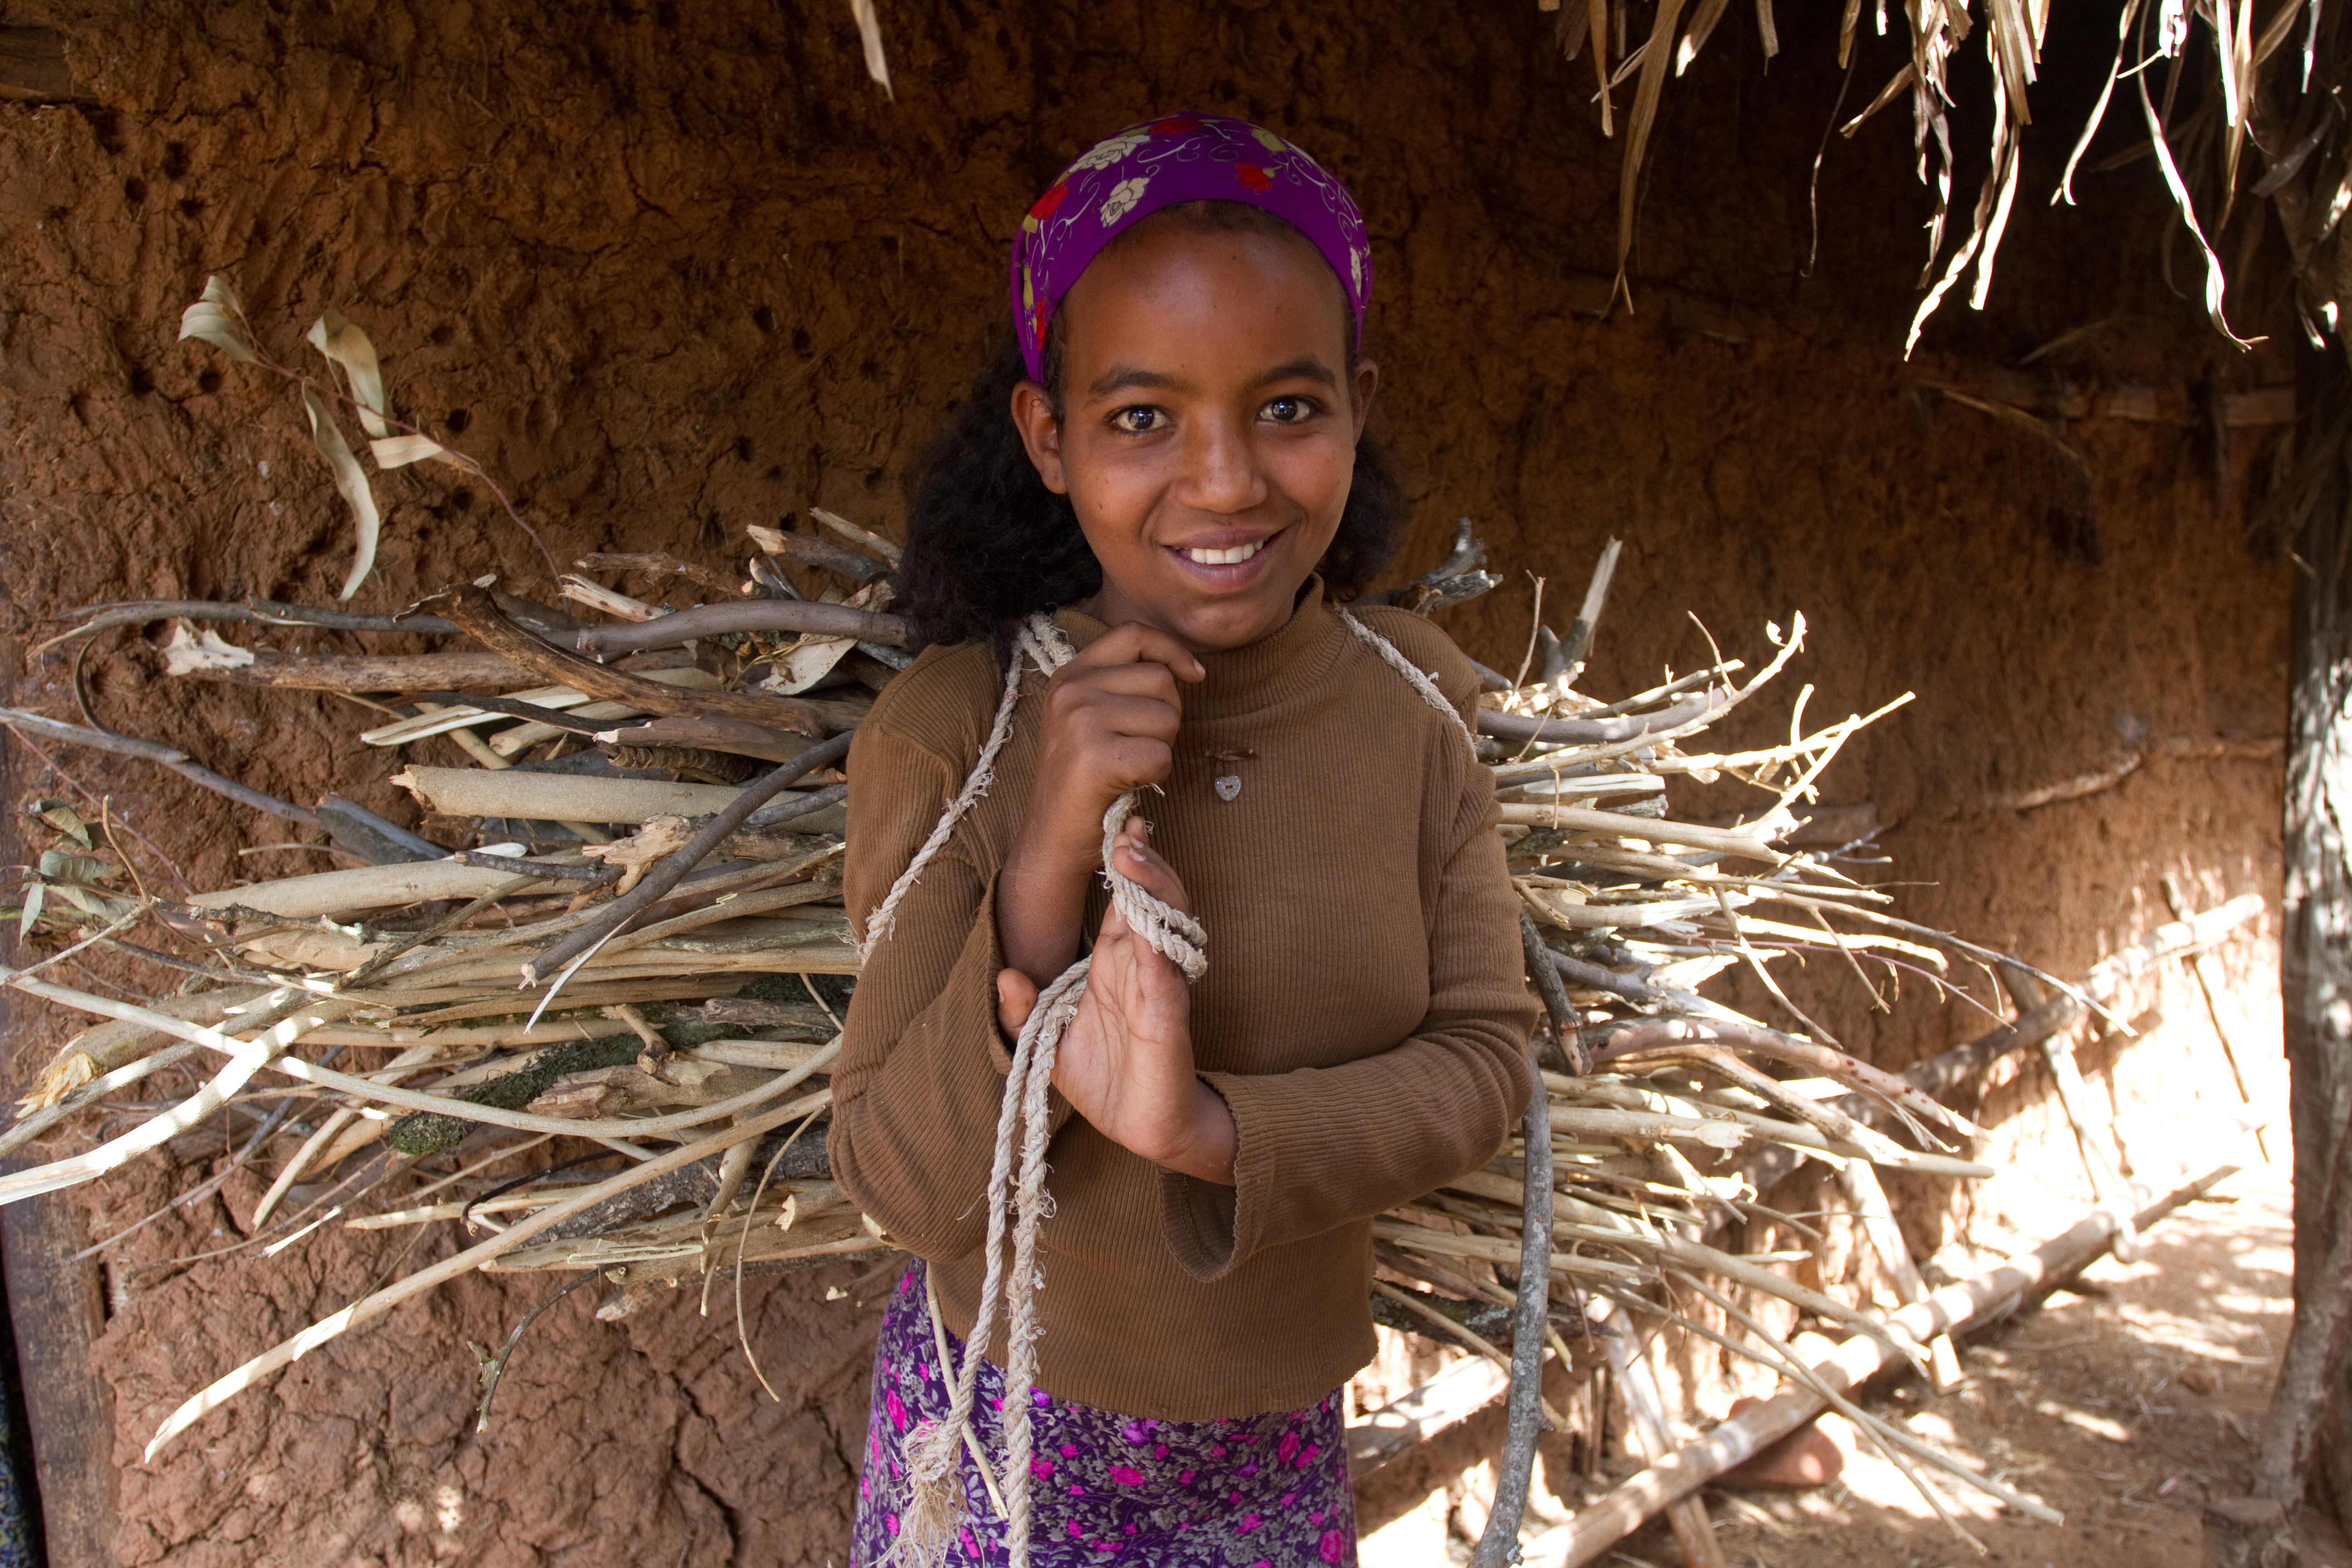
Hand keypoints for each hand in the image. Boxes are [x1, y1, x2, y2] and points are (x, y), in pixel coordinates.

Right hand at [996, 624, 1203, 987]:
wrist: (1051, 838)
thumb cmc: (1083, 781)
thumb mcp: (1092, 717)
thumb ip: (1123, 685)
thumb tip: (1185, 668)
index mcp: (1070, 674)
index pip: (1133, 634)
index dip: (1171, 650)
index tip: (1195, 675)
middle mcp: (1071, 690)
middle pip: (1161, 679)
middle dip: (1167, 716)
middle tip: (1138, 748)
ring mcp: (1080, 720)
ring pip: (1167, 716)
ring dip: (1162, 747)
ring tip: (1130, 766)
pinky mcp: (1095, 756)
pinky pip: (1161, 755)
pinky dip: (1157, 776)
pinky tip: (1130, 784)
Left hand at [996, 820, 1235, 1183]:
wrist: (1141, 1130)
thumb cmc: (1102, 1082)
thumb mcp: (1049, 1043)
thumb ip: (1024, 1011)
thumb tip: (1004, 977)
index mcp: (1112, 964)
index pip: (1121, 902)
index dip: (1124, 863)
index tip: (1119, 827)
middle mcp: (1140, 967)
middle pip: (1149, 900)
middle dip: (1142, 863)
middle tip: (1128, 831)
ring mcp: (1158, 990)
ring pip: (1165, 926)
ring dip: (1153, 890)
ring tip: (1135, 858)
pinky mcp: (1168, 1021)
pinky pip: (1166, 980)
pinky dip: (1159, 953)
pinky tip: (1149, 930)